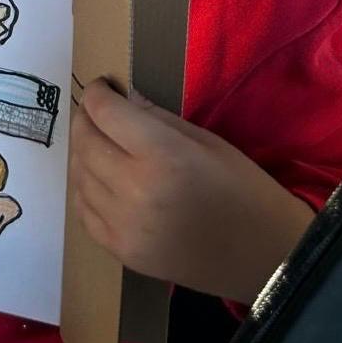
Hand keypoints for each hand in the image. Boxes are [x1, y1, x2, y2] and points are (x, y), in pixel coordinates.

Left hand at [71, 80, 312, 303]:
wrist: (262, 257)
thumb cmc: (242, 188)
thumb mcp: (207, 141)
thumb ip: (158, 118)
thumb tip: (122, 97)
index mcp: (162, 156)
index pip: (106, 113)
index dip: (97, 93)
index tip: (101, 86)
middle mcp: (134, 191)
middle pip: (85, 142)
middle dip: (84, 119)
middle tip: (94, 110)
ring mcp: (124, 227)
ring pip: (79, 177)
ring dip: (81, 153)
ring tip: (96, 141)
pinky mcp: (122, 253)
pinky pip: (85, 212)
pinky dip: (85, 190)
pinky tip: (99, 178)